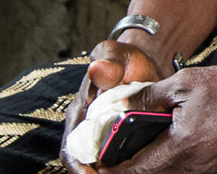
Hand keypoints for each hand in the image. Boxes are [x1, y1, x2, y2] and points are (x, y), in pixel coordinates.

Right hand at [59, 40, 169, 173]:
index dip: (79, 164)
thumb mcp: (115, 54)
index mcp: (81, 112)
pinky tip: (143, 167)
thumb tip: (98, 69)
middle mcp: (89, 127)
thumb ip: (108, 61)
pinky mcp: (123, 137)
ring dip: (113, 171)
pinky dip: (129, 164)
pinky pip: (122, 156)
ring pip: (105, 161)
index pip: (72, 147)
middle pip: (87, 160)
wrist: (145, 62)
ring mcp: (106, 134)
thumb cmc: (124, 59)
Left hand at [106, 65, 216, 173]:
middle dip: (123, 170)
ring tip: (136, 150)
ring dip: (143, 169)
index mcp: (178, 150)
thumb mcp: (186, 83)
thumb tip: (117, 105)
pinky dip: (165, 168)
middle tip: (111, 155)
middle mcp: (188, 170)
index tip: (94, 159)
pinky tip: (165, 150)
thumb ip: (147, 96)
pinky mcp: (213, 173)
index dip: (104, 170)